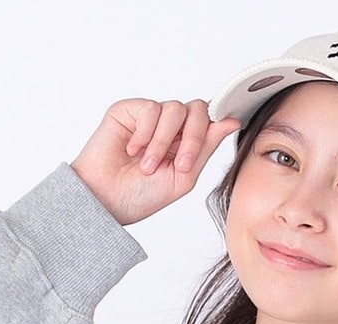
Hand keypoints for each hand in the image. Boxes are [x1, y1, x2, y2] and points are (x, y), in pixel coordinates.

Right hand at [71, 97, 242, 227]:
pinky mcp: (129, 110)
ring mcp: (149, 117)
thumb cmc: (140, 196)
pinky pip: (150, 109)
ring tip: (147, 166)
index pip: (208, 120)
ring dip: (163, 142)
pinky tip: (132, 150)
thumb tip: (232, 121)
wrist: (106, 201)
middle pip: (197, 109)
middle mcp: (169, 127)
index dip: (218, 121)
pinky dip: (145, 134)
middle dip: (194, 138)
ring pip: (174, 109)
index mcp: (184, 143)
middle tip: (179, 165)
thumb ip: (205, 148)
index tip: (231, 123)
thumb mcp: (183, 177)